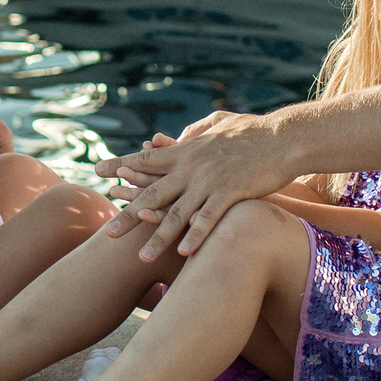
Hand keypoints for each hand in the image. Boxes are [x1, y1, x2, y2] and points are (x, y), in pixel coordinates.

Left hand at [94, 111, 288, 260]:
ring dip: (158, 237)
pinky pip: (208, 218)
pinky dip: (196, 236)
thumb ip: (193, 133)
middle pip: (153, 193)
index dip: (121, 165)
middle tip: (109, 233)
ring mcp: (209, 181)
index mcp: (186, 150)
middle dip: (129, 215)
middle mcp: (191, 166)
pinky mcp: (231, 193)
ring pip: (177, 213)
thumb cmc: (253, 131)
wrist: (283, 137)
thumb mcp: (218, 124)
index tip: (97, 170)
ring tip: (141, 257)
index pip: (146, 159)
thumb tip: (176, 139)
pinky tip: (183, 253)